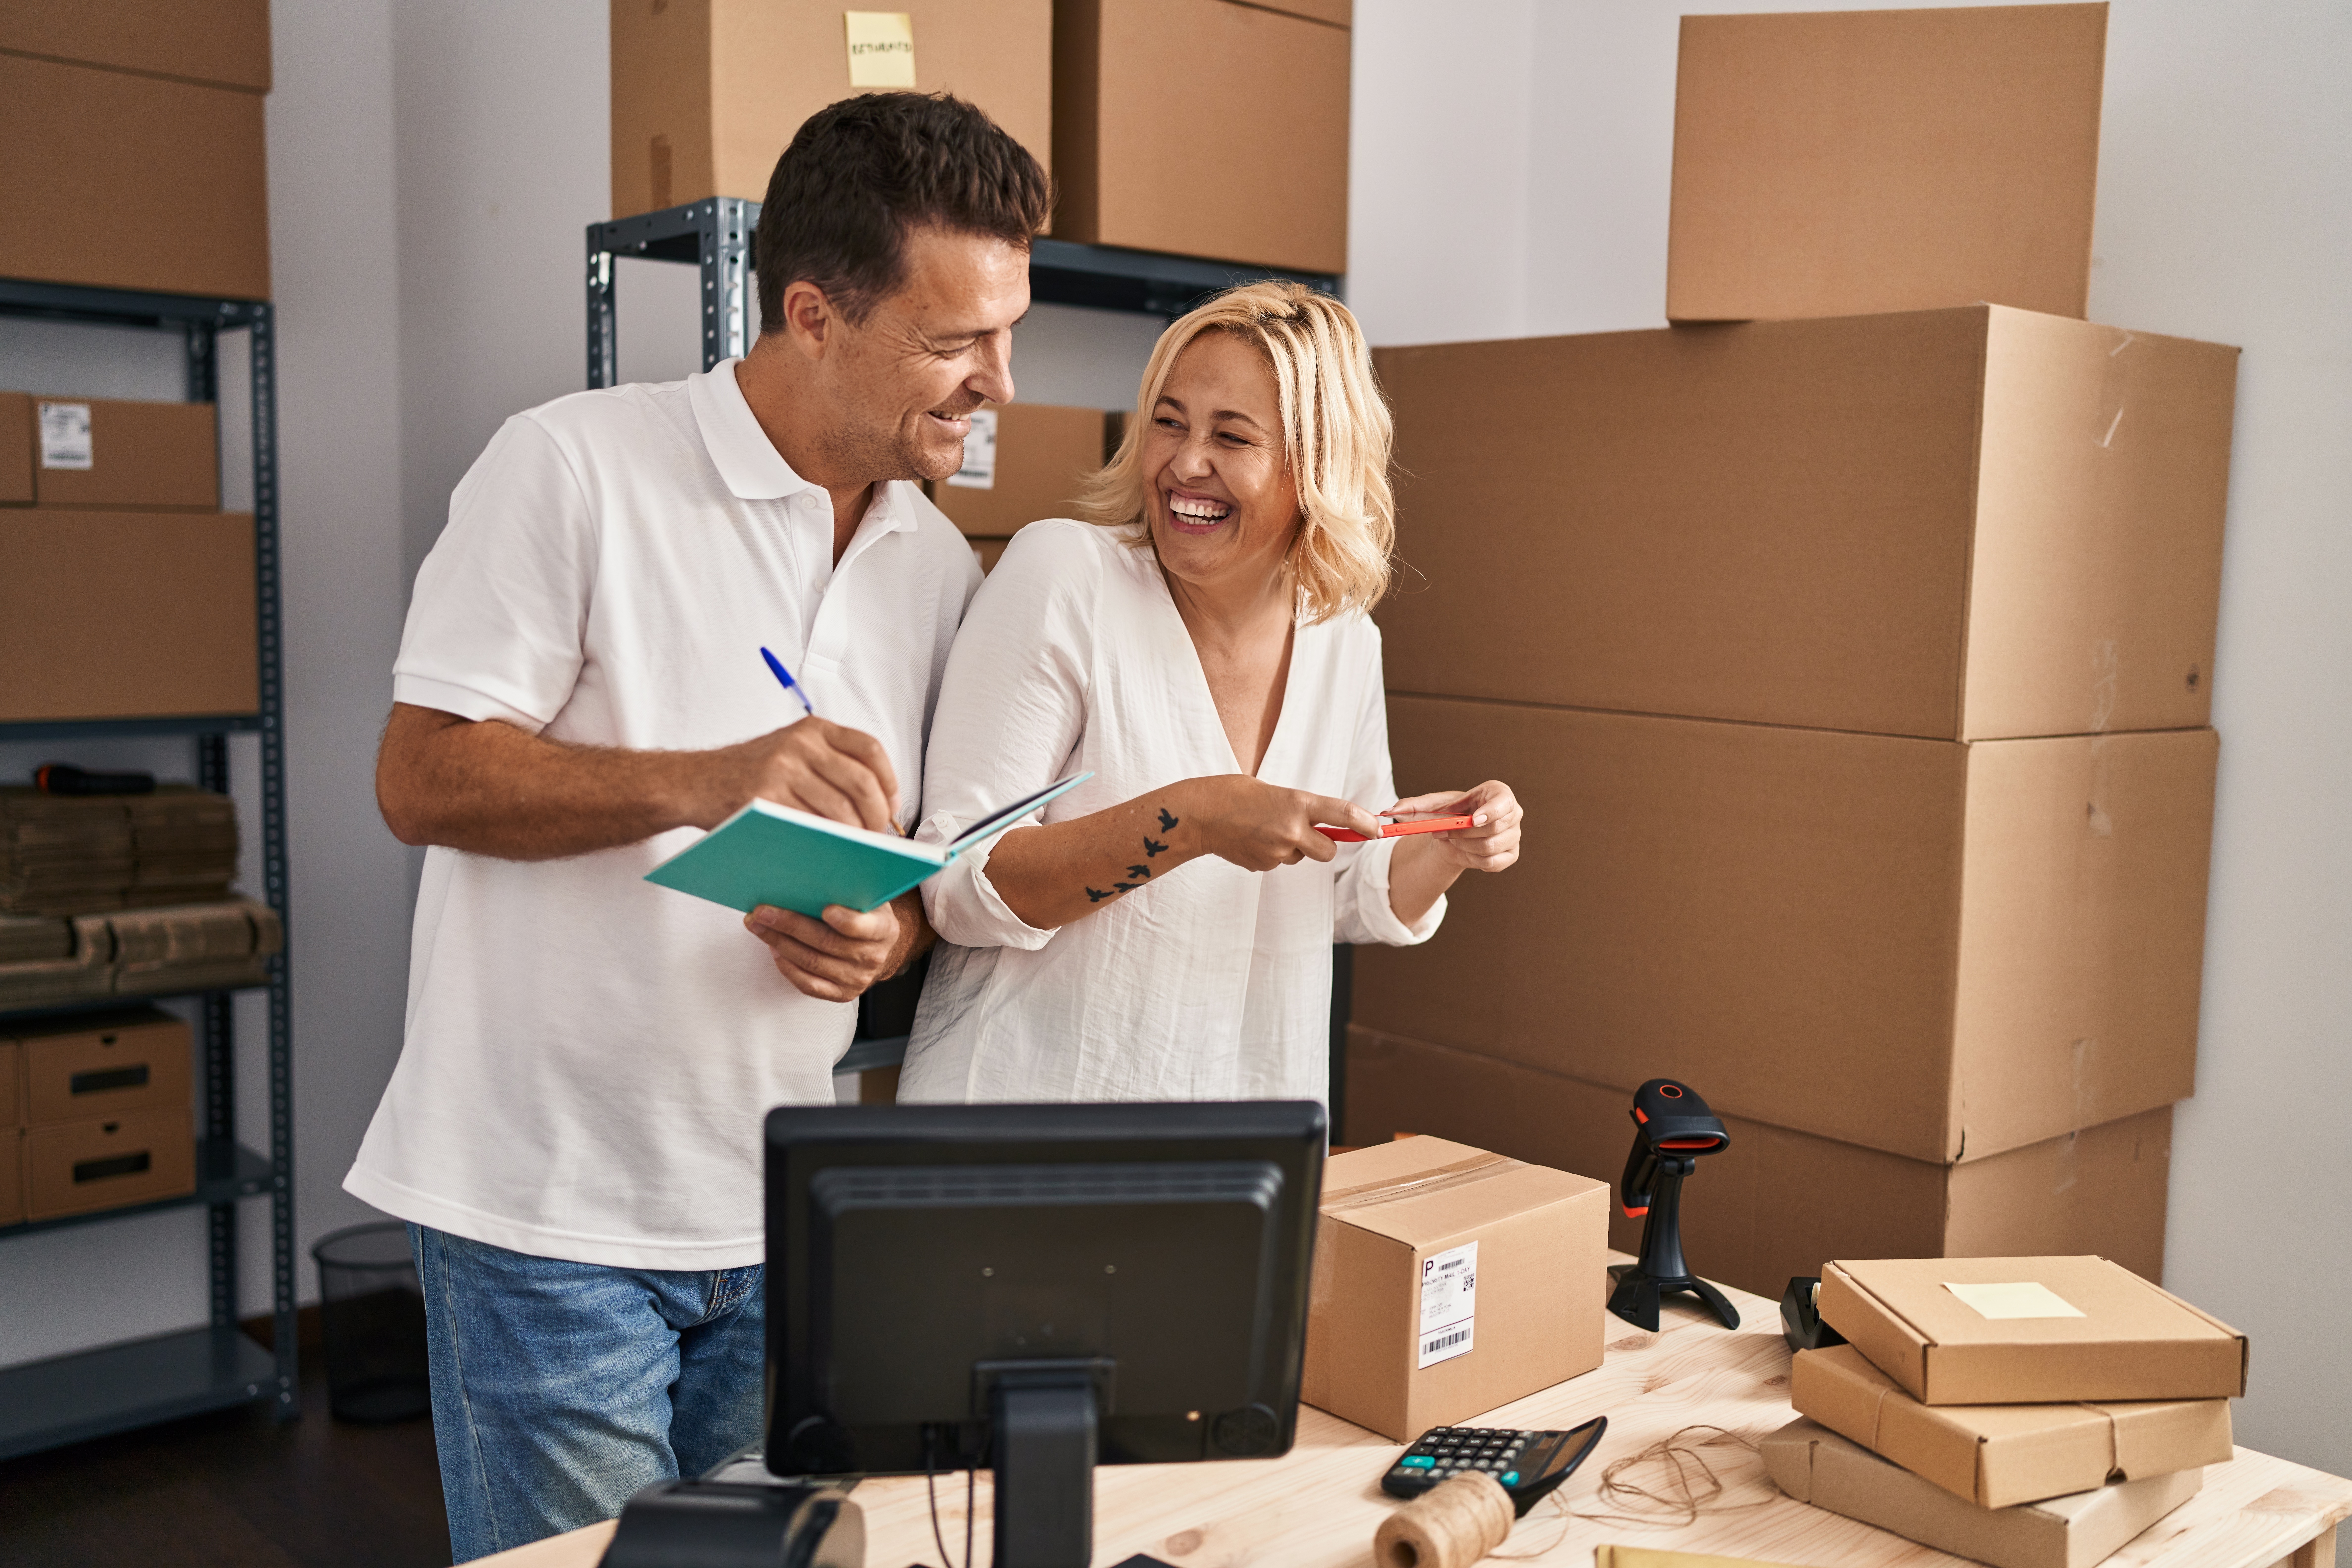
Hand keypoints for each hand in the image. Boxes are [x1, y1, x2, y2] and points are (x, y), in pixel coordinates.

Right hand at [702, 717, 899, 832]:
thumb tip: (880, 803)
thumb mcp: (791, 751)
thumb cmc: (750, 773)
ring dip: (854, 836)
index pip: (869, 750)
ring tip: (855, 849)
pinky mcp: (766, 798)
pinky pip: (810, 826)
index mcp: (813, 729)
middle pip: (861, 783)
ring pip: (839, 810)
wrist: (696, 782)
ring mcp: (782, 770)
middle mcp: (800, 744)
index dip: (890, 782)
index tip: (892, 807)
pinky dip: (826, 844)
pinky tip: (830, 852)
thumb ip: (830, 764)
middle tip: (877, 837)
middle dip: (876, 816)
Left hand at [743, 899, 907, 1001]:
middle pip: (827, 942)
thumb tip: (821, 869)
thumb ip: (851, 886)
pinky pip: (808, 985)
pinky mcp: (841, 994)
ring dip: (779, 942)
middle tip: (763, 911)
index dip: (847, 920)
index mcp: (884, 929)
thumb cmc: (864, 914)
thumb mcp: (867, 897)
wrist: (875, 948)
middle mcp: (872, 957)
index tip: (825, 909)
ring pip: (812, 962)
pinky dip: (787, 967)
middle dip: (790, 925)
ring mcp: (856, 979)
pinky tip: (773, 948)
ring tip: (757, 925)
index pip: (865, 927)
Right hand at [1186, 776, 1382, 871]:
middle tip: (1307, 832)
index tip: (1378, 829)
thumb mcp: (1276, 793)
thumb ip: (1301, 809)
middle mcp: (1292, 829)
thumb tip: (1322, 826)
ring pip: (1299, 857)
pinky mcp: (1263, 865)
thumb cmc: (1235, 794)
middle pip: (1328, 851)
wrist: (1200, 814)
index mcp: (1297, 803)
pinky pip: (1278, 863)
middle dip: (1323, 845)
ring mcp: (1277, 851)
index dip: (1365, 824)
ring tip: (1264, 829)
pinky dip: (1270, 853)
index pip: (1343, 814)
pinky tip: (1251, 839)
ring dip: (1291, 847)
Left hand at [1390, 782, 1521, 872]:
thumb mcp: (1430, 806)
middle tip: (1442, 832)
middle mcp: (1513, 813)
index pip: (1504, 802)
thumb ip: (1412, 805)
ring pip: (1489, 848)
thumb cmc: (1447, 813)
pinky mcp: (1510, 855)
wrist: (1455, 832)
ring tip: (1452, 839)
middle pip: (1493, 829)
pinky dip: (1472, 860)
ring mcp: (1514, 836)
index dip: (1491, 812)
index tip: (1473, 819)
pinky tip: (1464, 851)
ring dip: (1464, 846)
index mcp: (1499, 794)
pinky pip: (1492, 863)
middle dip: (1463, 833)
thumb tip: (1391, 811)